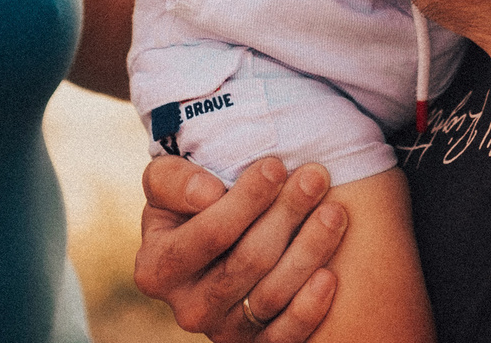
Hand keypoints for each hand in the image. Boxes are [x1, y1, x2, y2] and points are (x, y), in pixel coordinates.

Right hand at [134, 156, 346, 342]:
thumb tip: (208, 194)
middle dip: (286, 214)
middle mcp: (187, 308)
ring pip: (271, 295)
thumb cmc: (191, 202)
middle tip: (316, 177)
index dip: (247, 199)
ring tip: (333, 211)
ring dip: (309, 250)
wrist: (212, 241)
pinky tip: (329, 275)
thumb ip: (174, 181)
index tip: (275, 165)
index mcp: (157, 268)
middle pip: (248, 261)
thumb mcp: (166, 184)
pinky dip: (308, 308)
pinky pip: (283, 336)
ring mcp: (222, 331)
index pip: (211, 233)